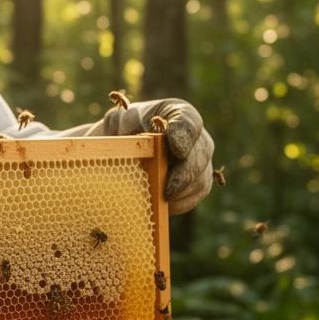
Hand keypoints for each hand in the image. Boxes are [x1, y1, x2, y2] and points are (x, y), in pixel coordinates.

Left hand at [91, 98, 212, 214]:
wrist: (122, 149)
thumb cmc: (120, 130)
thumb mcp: (116, 123)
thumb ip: (124, 129)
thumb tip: (129, 146)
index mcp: (176, 112)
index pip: (188, 121)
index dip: (184, 136)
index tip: (177, 150)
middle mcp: (195, 135)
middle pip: (201, 152)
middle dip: (186, 173)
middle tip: (169, 190)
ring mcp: (200, 158)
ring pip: (202, 175)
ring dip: (184, 191)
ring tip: (163, 200)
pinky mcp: (197, 179)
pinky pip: (198, 192)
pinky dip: (183, 201)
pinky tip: (166, 206)